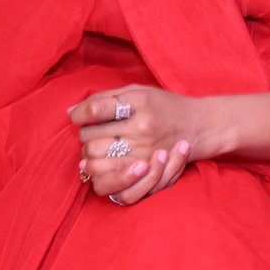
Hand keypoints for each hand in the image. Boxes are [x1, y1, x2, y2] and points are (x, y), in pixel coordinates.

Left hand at [71, 86, 203, 204]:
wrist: (199, 126)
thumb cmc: (165, 106)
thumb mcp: (140, 92)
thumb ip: (106, 98)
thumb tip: (71, 111)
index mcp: (140, 103)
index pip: (95, 109)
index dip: (79, 113)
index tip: (76, 116)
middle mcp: (141, 127)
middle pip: (90, 136)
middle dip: (85, 134)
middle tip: (93, 132)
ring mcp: (143, 150)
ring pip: (94, 157)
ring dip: (89, 153)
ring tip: (98, 146)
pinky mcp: (145, 168)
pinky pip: (108, 177)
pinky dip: (98, 171)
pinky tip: (101, 163)